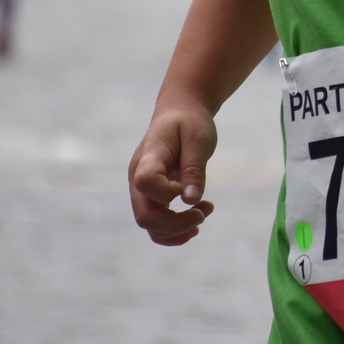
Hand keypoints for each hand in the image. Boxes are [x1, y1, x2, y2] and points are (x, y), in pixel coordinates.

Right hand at [128, 103, 218, 245]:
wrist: (180, 114)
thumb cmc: (190, 122)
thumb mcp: (198, 139)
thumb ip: (194, 169)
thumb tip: (191, 200)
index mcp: (148, 158)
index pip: (145, 182)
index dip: (167, 191)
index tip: (187, 185)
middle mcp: (139, 177)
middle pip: (144, 216)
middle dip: (176, 224)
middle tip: (204, 213)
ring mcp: (143, 190)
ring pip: (150, 226)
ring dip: (178, 229)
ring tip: (204, 213)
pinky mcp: (152, 196)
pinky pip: (157, 223)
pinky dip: (176, 229)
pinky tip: (197, 217)